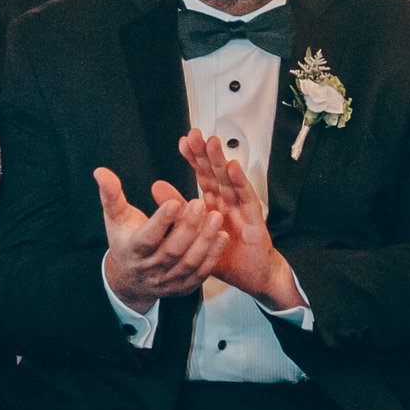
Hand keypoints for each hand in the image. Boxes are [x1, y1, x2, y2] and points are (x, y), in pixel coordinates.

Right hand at [95, 167, 225, 312]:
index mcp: (132, 250)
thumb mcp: (116, 218)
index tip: (174, 202)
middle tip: (200, 203)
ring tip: (216, 217)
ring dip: (205, 241)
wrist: (131, 278)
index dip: (160, 222)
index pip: (146, 238)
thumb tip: (100, 172)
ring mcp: (167, 280)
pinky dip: (213, 256)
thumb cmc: (126, 241)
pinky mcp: (183, 287)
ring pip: (189, 262)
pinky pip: (201, 274)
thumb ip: (111, 195)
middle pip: (171, 250)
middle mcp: (150, 269)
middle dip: (187, 227)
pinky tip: (222, 237)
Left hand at [181, 131, 299, 309]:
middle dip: (205, 152)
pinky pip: (246, 197)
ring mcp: (241, 207)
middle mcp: (227, 200)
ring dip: (221, 161)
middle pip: (215, 172)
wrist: (250, 275)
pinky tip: (233, 167)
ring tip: (212, 143)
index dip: (193, 158)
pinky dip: (240, 181)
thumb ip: (176, 208)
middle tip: (195, 134)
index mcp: (213, 202)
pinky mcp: (253, 218)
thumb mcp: (193, 231)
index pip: (201, 175)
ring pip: (229, 179)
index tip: (183, 142)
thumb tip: (156, 186)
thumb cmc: (225, 252)